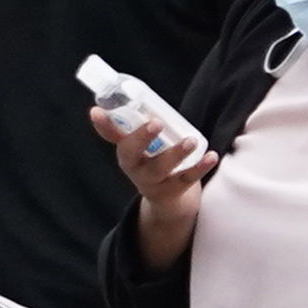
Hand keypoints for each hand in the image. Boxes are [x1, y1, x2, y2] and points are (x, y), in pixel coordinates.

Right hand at [88, 102, 215, 272]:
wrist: (166, 199)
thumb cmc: (149, 162)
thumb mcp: (134, 148)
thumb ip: (121, 128)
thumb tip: (98, 108)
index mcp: (125, 153)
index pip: (111, 136)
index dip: (104, 125)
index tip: (97, 111)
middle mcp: (135, 169)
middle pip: (132, 155)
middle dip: (141, 138)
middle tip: (155, 123)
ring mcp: (155, 181)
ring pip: (161, 169)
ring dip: (175, 154)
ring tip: (190, 140)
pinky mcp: (175, 188)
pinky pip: (188, 179)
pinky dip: (201, 167)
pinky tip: (211, 156)